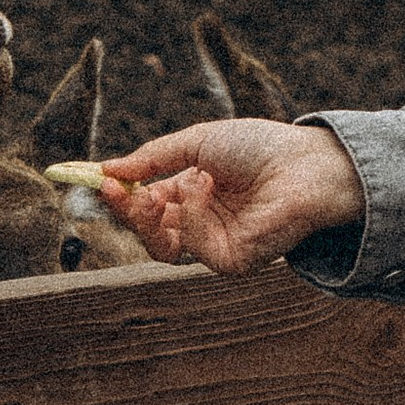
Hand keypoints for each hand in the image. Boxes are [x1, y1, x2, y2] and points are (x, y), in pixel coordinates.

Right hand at [98, 119, 365, 274]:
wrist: (307, 164)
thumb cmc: (261, 147)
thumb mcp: (197, 142)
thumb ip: (152, 158)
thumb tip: (106, 169)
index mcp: (194, 194)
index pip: (146, 204)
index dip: (121, 195)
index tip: (98, 179)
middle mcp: (203, 223)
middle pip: (148, 231)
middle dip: (125, 210)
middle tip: (112, 188)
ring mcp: (217, 244)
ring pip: (163, 248)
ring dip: (149, 218)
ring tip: (155, 191)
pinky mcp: (233, 261)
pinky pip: (195, 249)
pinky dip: (191, 216)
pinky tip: (204, 187)